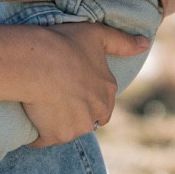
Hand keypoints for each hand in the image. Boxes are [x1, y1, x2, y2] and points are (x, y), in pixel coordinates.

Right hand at [22, 20, 150, 147]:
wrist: (38, 62)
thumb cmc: (66, 44)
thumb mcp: (97, 34)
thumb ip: (122, 42)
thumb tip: (145, 43)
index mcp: (107, 91)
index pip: (103, 105)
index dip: (86, 98)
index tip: (70, 89)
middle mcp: (96, 112)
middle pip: (86, 120)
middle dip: (74, 114)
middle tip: (54, 97)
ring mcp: (77, 127)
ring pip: (66, 130)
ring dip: (55, 124)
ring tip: (39, 104)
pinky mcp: (55, 136)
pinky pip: (43, 139)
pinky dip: (37, 133)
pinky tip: (29, 117)